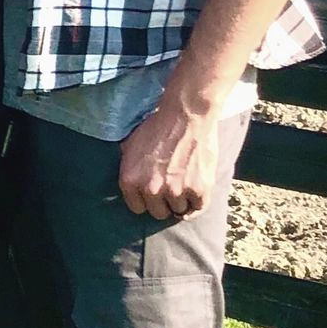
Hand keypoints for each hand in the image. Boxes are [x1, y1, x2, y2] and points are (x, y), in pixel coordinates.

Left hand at [116, 102, 219, 220]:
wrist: (186, 115)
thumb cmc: (158, 126)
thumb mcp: (129, 145)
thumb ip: (128, 167)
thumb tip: (128, 181)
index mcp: (130, 180)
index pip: (137, 208)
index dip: (147, 201)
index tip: (153, 195)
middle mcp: (151, 189)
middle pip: (158, 212)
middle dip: (164, 202)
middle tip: (171, 188)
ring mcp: (175, 191)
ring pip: (178, 211)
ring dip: (182, 200)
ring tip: (185, 184)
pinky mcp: (198, 189)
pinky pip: (198, 208)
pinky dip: (198, 203)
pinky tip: (196, 194)